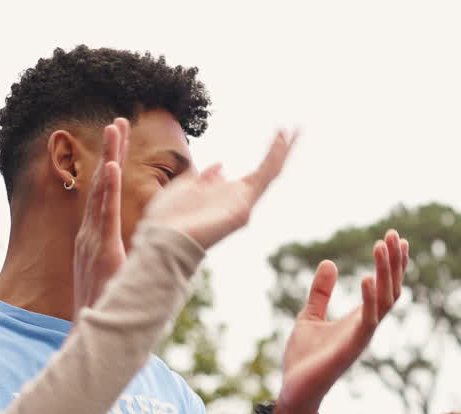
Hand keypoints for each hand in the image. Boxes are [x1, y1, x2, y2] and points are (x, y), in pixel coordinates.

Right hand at [72, 118, 128, 314]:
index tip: (118, 140)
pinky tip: (111, 168)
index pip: (106, 194)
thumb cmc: (106, 305)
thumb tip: (142, 244)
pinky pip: (104, 215)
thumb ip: (124, 254)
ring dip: (108, 159)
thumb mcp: (115, 272)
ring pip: (102, 192)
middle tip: (118, 122)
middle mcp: (92, 233)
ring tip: (115, 131)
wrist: (94, 331)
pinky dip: (107, 190)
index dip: (110, 166)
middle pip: (101, 185)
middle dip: (109, 152)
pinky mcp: (101, 249)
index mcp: (97, 236)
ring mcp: (93, 240)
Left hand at [141, 129, 296, 249]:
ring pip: (271, 173)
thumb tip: (221, 165)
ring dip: (283, 150)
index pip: (258, 171)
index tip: (279, 131)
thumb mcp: (184, 187)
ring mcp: (244, 204)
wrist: (162, 238)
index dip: (271, 152)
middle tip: (298, 128)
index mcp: (229, 195)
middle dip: (284, 149)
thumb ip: (203, 178)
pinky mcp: (243, 208)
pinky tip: (279, 141)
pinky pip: (263, 178)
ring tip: (295, 130)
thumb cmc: (167, 217)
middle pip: (270, 170)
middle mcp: (241, 200)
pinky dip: (272, 158)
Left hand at [273, 230, 408, 413]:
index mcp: (359, 318)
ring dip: (385, 273)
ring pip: (385, 300)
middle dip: (394, 262)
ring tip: (381, 246)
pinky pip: (369, 320)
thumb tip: (329, 263)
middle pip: (391, 288)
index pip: (384, 286)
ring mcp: (362, 336)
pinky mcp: (352, 346)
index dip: (391, 263)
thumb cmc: (304, 359)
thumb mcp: (309, 316)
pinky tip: (367, 277)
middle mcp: (367, 326)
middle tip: (393, 234)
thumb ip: (321, 293)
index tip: (394, 238)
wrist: (295, 391)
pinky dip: (371, 299)